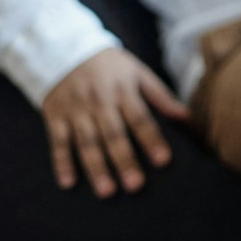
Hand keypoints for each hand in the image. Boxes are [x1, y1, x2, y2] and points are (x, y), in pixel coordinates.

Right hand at [42, 47, 187, 197]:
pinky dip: (61, 162)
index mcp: (123, 91)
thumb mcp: (137, 72)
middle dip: (124, 161)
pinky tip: (68, 183)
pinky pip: (58, 142)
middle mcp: (98, 102)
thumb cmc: (109, 66)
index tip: (163, 161)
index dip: (152, 140)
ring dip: (96, 168)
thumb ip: (160, 95)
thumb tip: (186, 116)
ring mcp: (75, 110)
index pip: (140, 119)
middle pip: (113, 135)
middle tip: (135, 186)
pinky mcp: (54, 116)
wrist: (63, 48)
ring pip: (86, 143)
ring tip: (107, 191)